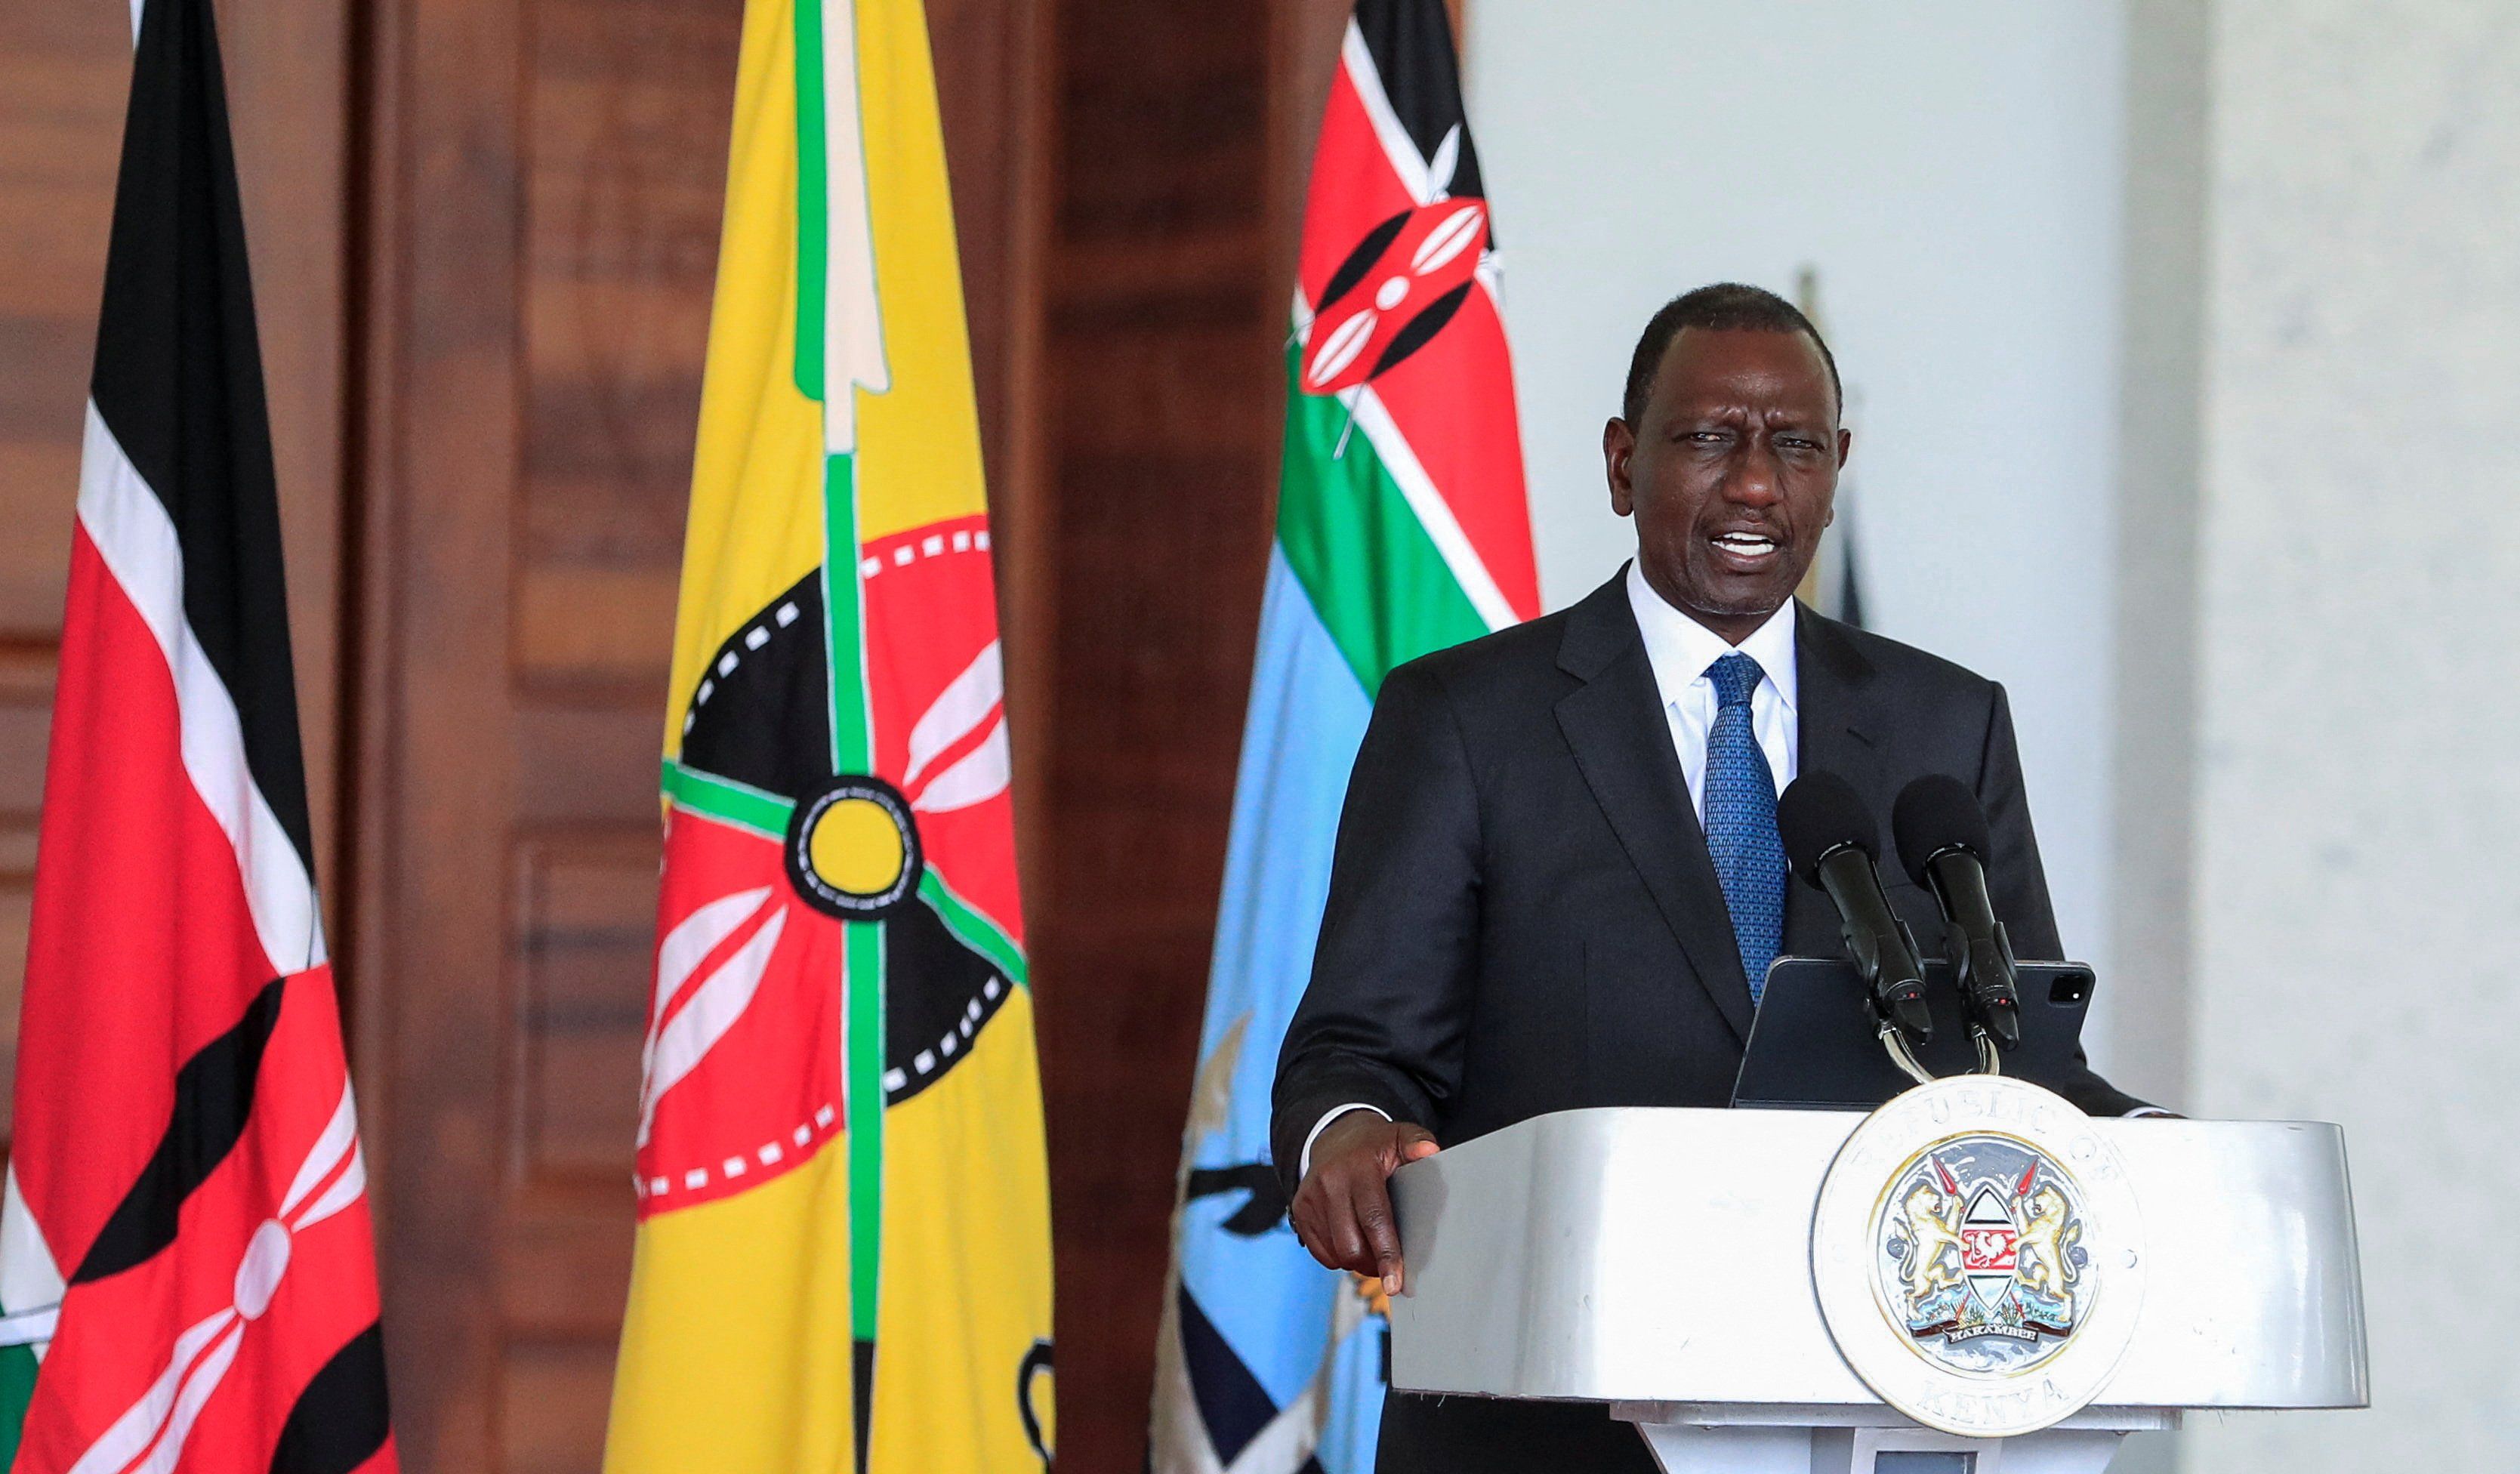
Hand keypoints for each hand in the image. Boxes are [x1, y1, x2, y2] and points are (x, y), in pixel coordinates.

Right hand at [1289, 1113, 1438, 1292]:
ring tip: (1372, 1248)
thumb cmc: (1374, 1147)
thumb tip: (1429, 1152)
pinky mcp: (1300, 1211)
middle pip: (1351, 1245)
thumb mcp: (1399, 1137)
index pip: (1374, 1219)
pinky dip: (1339, 1257)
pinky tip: (1352, 1240)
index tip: (1395, 1283)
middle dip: (1373, 1264)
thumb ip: (1417, 1142)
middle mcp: (1330, 1182)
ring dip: (1358, 1261)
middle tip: (1390, 1265)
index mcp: (1358, 1167)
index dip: (1387, 1254)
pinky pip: (1321, 1253)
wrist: (1335, 1139)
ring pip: (1336, 1254)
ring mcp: (1311, 1198)